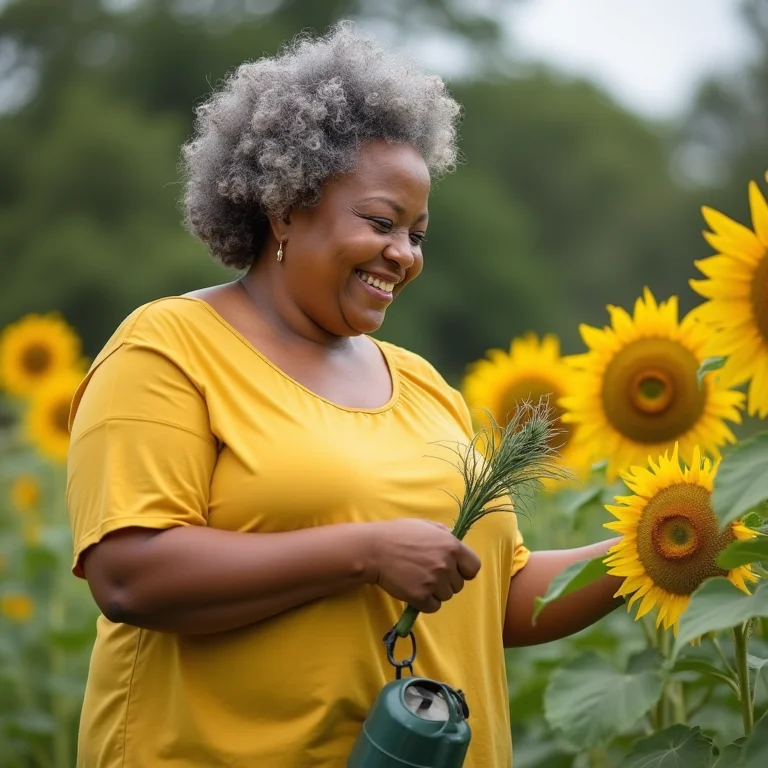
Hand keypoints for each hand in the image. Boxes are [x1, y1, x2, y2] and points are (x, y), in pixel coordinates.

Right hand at [364, 518, 480, 613]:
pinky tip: (413, 590)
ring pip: (446, 596)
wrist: (374, 550)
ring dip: (435, 592)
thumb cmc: (398, 534)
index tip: (454, 570)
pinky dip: (425, 602)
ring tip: (418, 579)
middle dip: (446, 581)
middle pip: (458, 584)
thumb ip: (444, 533)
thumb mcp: (424, 525)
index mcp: (452, 546)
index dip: (464, 570)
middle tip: (428, 573)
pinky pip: (433, 606)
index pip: (474, 567)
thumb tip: (455, 538)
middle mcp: (446, 564)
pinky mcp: (421, 596)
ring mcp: (434, 581)